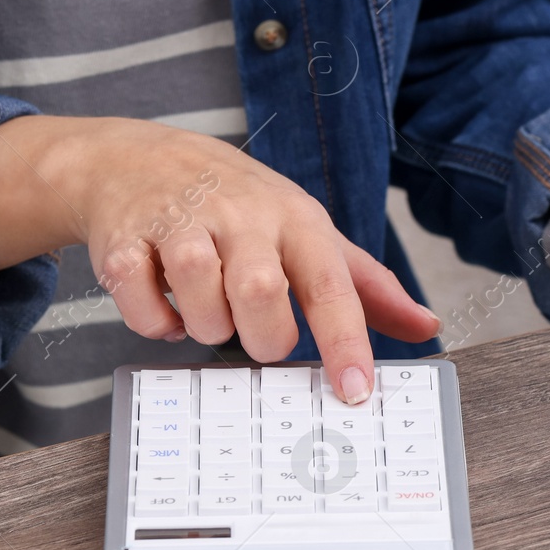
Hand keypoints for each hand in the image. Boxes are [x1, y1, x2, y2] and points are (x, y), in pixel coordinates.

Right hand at [0, 115, 440, 401]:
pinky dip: (156, 322)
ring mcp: (179, 223)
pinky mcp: (123, 240)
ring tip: (210, 310)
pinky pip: (142, 304)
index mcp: (294, 218)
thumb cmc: (239, 206)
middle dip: (264, 336)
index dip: (345, 341)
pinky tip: (168, 303)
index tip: (356, 390)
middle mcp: (240, 215)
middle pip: (261, 293)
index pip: (330, 283)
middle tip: (259, 333)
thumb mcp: (308, 232)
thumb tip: (427, 325)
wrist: (137, 159)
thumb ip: (365, 285)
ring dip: (207, 327)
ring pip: (200, 298)